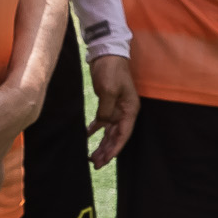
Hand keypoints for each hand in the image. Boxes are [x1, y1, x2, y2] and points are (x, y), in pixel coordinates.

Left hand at [87, 54, 139, 168]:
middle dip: (107, 151)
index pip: (123, 135)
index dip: (115, 149)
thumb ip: (106, 110)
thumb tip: (103, 123)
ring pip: (109, 132)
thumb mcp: (109, 90)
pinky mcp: (107, 103)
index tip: (105, 161)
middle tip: (96, 164)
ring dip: (101, 144)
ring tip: (92, 156)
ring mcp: (116, 108)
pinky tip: (87, 136)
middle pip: (116, 136)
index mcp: (130, 110)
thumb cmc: (111, 71)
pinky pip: (102, 121)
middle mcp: (125, 112)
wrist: (106, 53)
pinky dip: (95, 129)